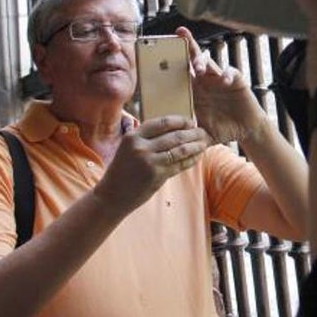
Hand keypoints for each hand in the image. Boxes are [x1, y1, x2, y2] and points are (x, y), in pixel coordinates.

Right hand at [93, 116, 208, 213]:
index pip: (163, 122)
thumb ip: (147, 138)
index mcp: (133, 136)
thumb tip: (177, 128)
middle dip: (193, 133)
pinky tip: (198, 156)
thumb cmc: (123, 170)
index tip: (191, 122)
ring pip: (181, 150)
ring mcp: (149, 162)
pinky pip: (180, 165)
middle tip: (202, 133)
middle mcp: (141, 147)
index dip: (181, 121)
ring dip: (196, 146)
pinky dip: (191, 160)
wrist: (111, 195)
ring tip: (204, 143)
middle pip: (175, 136)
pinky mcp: (157, 176)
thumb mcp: (128, 148)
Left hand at [176, 27, 265, 143]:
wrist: (245, 130)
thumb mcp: (202, 133)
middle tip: (181, 36)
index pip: (182, 72)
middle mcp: (206, 81)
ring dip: (203, 62)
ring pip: (210, 63)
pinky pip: (231, 73)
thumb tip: (169, 141)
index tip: (158, 49)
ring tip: (198, 68)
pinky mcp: (236, 81)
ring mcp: (220, 80)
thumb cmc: (222, 129)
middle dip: (188, 46)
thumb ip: (188, 135)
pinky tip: (226, 81)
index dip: (172, 60)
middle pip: (195, 59)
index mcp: (195, 91)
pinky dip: (228, 75)